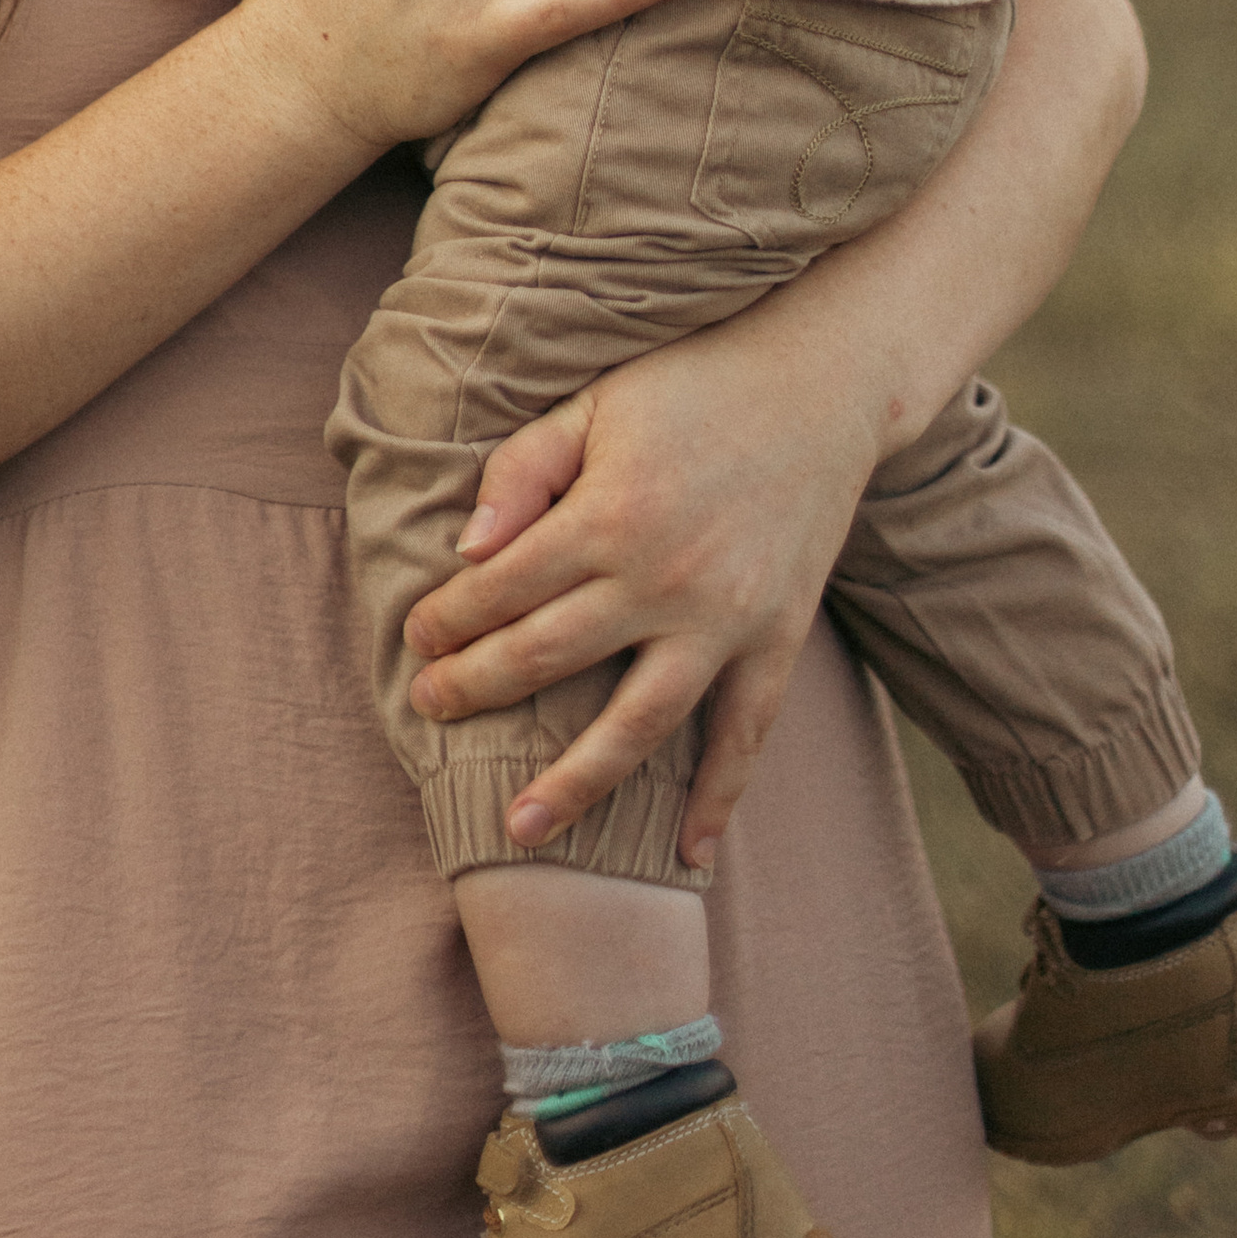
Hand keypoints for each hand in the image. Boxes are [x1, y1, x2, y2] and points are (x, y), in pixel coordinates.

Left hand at [398, 308, 879, 862]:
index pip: (503, 588)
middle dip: (477, 690)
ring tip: (519, 829)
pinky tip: (687, 854)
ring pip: (638, 726)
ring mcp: (725, 619)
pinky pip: (744, 734)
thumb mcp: (594, 404)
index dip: (449, 619)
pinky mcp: (776, 638)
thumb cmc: (691, 384)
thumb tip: (467, 551)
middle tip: (429, 712)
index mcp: (609, 515)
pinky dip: (718, 797)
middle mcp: (664, 579)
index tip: (416, 639)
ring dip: (575, 783)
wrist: (820, 383)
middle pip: (548, 658)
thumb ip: (524, 472)